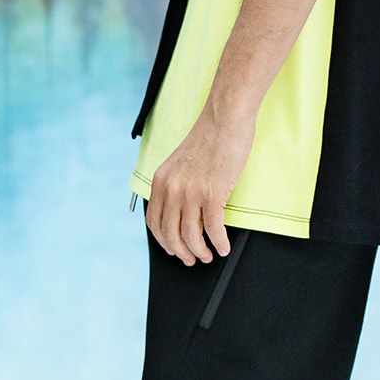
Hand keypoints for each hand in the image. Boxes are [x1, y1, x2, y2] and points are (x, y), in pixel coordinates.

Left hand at [144, 104, 256, 264]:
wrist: (225, 120)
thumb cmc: (209, 138)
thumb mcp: (180, 162)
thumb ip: (176, 185)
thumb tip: (183, 212)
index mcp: (161, 181)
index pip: (154, 221)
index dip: (163, 241)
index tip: (173, 249)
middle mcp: (172, 188)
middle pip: (170, 234)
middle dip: (182, 252)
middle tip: (193, 260)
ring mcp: (191, 192)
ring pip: (191, 236)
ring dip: (200, 252)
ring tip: (209, 255)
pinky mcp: (212, 193)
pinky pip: (213, 229)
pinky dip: (219, 243)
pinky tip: (223, 247)